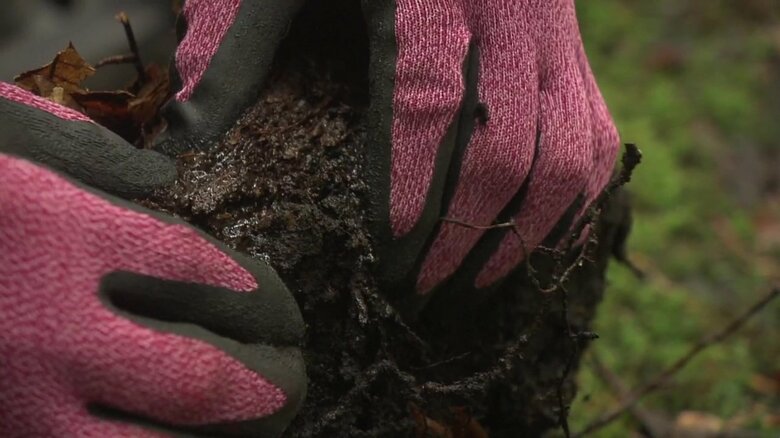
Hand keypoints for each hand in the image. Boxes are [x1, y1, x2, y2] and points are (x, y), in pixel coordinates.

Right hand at [0, 0, 308, 429]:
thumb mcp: (3, 140)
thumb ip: (86, 154)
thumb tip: (165, 188)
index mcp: (59, 237)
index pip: (203, 275)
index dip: (258, 296)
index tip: (273, 302)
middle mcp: (48, 331)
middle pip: (201, 381)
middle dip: (270, 386)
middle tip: (294, 381)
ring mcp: (18, 406)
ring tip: (263, 431)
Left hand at [361, 0, 619, 310]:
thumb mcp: (364, 0)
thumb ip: (330, 47)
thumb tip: (295, 135)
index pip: (428, 96)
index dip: (413, 177)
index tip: (397, 238)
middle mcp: (512, 18)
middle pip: (504, 144)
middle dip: (465, 228)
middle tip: (425, 282)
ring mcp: (558, 44)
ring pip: (567, 156)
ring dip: (524, 233)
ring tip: (480, 280)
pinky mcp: (583, 64)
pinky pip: (599, 142)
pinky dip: (575, 203)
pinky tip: (540, 241)